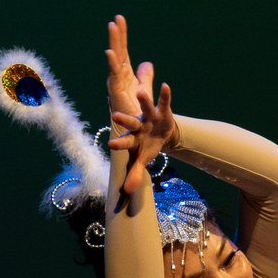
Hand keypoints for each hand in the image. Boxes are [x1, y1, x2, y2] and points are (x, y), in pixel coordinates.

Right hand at [103, 15, 154, 124]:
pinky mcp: (116, 94)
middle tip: (116, 19)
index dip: (121, 36)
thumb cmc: (139, 111)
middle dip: (117, 36)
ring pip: (114, 61)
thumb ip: (145, 76)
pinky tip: (110, 52)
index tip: (120, 19)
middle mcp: (118, 77)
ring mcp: (116, 84)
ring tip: (112, 28)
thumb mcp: (145, 89)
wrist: (140, 131)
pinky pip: (114, 77)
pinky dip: (112, 64)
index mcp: (125, 74)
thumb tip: (147, 63)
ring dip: (114, 44)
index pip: (123, 51)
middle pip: (118, 52)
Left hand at [107, 76, 176, 197]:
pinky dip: (166, 95)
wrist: (160, 134)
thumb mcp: (142, 159)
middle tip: (116, 116)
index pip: (124, 141)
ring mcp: (150, 117)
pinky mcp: (163, 111)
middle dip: (124, 119)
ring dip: (144, 100)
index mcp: (133, 137)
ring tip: (140, 91)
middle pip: (130, 122)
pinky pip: (164, 102)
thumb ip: (134, 173)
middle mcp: (139, 125)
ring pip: (146, 108)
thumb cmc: (147, 146)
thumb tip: (128, 191)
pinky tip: (166, 85)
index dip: (119, 143)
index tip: (111, 144)